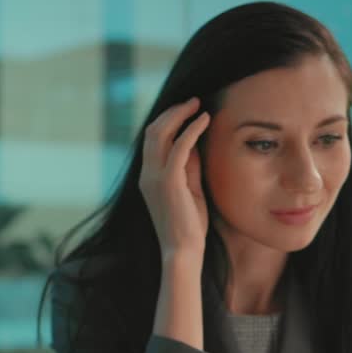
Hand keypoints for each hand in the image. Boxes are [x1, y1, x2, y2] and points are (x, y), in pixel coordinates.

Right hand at [138, 96, 211, 260]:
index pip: (152, 139)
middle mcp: (147, 174)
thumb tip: (195, 142)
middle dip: (173, 112)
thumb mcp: (190, 190)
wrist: (182, 251)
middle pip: (153, 131)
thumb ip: (190, 166)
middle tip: (193, 101)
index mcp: (148, 177)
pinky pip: (180, 146)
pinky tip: (204, 120)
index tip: (186, 110)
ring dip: (179, 114)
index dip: (167, 120)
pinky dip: (192, 129)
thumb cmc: (189, 225)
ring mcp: (155, 178)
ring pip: (161, 133)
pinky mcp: (169, 181)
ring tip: (197, 105)